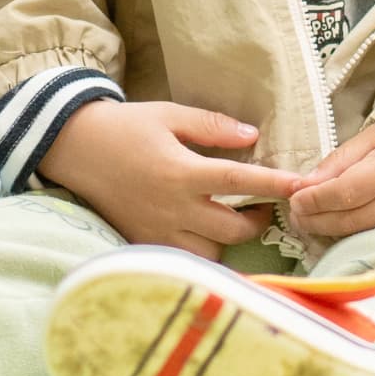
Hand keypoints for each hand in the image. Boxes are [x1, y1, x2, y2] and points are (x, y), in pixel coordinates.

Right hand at [41, 100, 298, 255]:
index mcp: (181, 172)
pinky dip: (201, 253)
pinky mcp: (143, 243)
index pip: (239, 182)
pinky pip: (184, 260)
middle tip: (263, 205)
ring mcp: (157, 231)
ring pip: (211, 252)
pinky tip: (204, 234)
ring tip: (231, 220)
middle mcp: (171, 208)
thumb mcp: (168, 115)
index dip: (274, 185)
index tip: (301, 187)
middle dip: (257, 219)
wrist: (73, 149)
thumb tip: (252, 136)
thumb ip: (212, 126)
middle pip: (232, 228)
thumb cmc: (124, 128)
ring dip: (228, 240)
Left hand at [287, 121, 374, 245]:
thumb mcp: (371, 138)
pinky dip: (349, 236)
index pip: (346, 192)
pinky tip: (334, 227)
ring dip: (327, 231)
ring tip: (308, 220)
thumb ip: (338, 161)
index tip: (294, 199)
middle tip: (295, 213)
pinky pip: (374, 240)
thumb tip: (303, 186)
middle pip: (349, 220)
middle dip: (315, 219)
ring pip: (359, 235)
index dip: (316, 199)